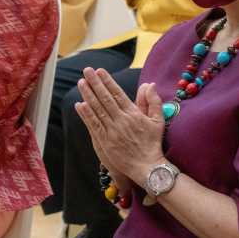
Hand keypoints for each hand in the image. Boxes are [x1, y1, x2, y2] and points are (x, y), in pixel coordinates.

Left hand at [80, 81, 157, 196]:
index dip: (108, 81)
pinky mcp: (106, 142)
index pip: (117, 93)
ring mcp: (112, 131)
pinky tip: (80, 105)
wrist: (147, 166)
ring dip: (88, 95)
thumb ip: (153, 101)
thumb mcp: (158, 120)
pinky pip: (94, 126)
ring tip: (81, 83)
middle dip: (95, 83)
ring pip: (98, 110)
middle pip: (105, 98)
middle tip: (87, 71)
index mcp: (133, 114)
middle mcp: (122, 120)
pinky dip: (87, 115)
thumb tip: (150, 84)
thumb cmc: (152, 143)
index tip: (100, 71)